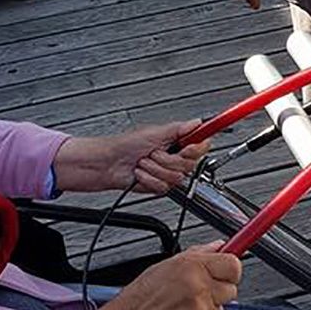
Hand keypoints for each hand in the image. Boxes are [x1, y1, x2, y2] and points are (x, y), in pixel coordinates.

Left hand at [52, 120, 209, 193]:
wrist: (109, 163)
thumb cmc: (125, 145)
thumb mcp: (154, 132)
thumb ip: (180, 129)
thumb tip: (198, 122)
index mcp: (177, 142)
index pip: (201, 145)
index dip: (196, 148)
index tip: (186, 147)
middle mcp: (174, 157)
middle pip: (190, 165)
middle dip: (168, 160)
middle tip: (154, 153)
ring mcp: (167, 173)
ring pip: (176, 178)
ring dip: (155, 169)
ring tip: (144, 163)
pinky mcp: (159, 186)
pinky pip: (163, 187)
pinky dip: (148, 179)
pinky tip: (141, 173)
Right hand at [83, 243, 240, 309]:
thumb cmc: (140, 299)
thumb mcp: (165, 265)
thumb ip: (198, 254)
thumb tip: (219, 246)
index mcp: (192, 267)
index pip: (234, 264)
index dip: (230, 268)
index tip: (225, 271)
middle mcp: (199, 288)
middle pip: (232, 288)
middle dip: (219, 290)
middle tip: (198, 291)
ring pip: (221, 309)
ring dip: (208, 308)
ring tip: (183, 307)